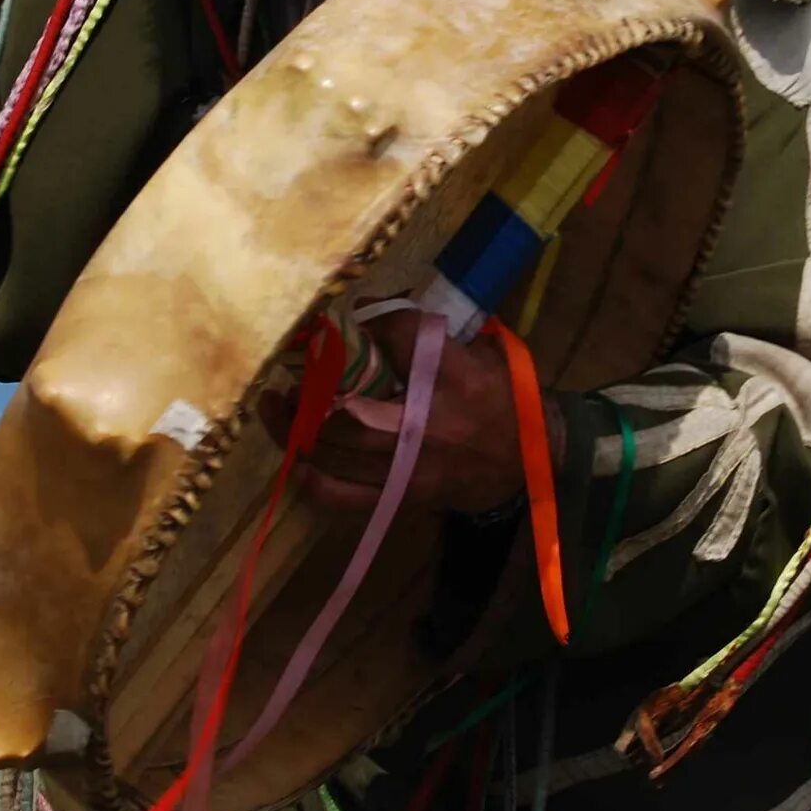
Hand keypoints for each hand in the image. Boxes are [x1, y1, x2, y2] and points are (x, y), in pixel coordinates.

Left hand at [298, 312, 533, 514]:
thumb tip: (371, 311)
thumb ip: (431, 333)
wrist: (530, 464)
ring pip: (334, 451)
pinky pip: (340, 497)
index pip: (400, 336)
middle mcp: (425, 426)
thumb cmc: (505, 401)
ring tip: (280, 406)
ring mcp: (408, 470)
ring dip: (297, 428)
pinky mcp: (399, 498)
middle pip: (346, 408)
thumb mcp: (485, 354)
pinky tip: (295, 456)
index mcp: (454, 379)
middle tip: (296, 372)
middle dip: (310, 389)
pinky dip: (310, 478)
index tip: (351, 314)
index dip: (370, 320)